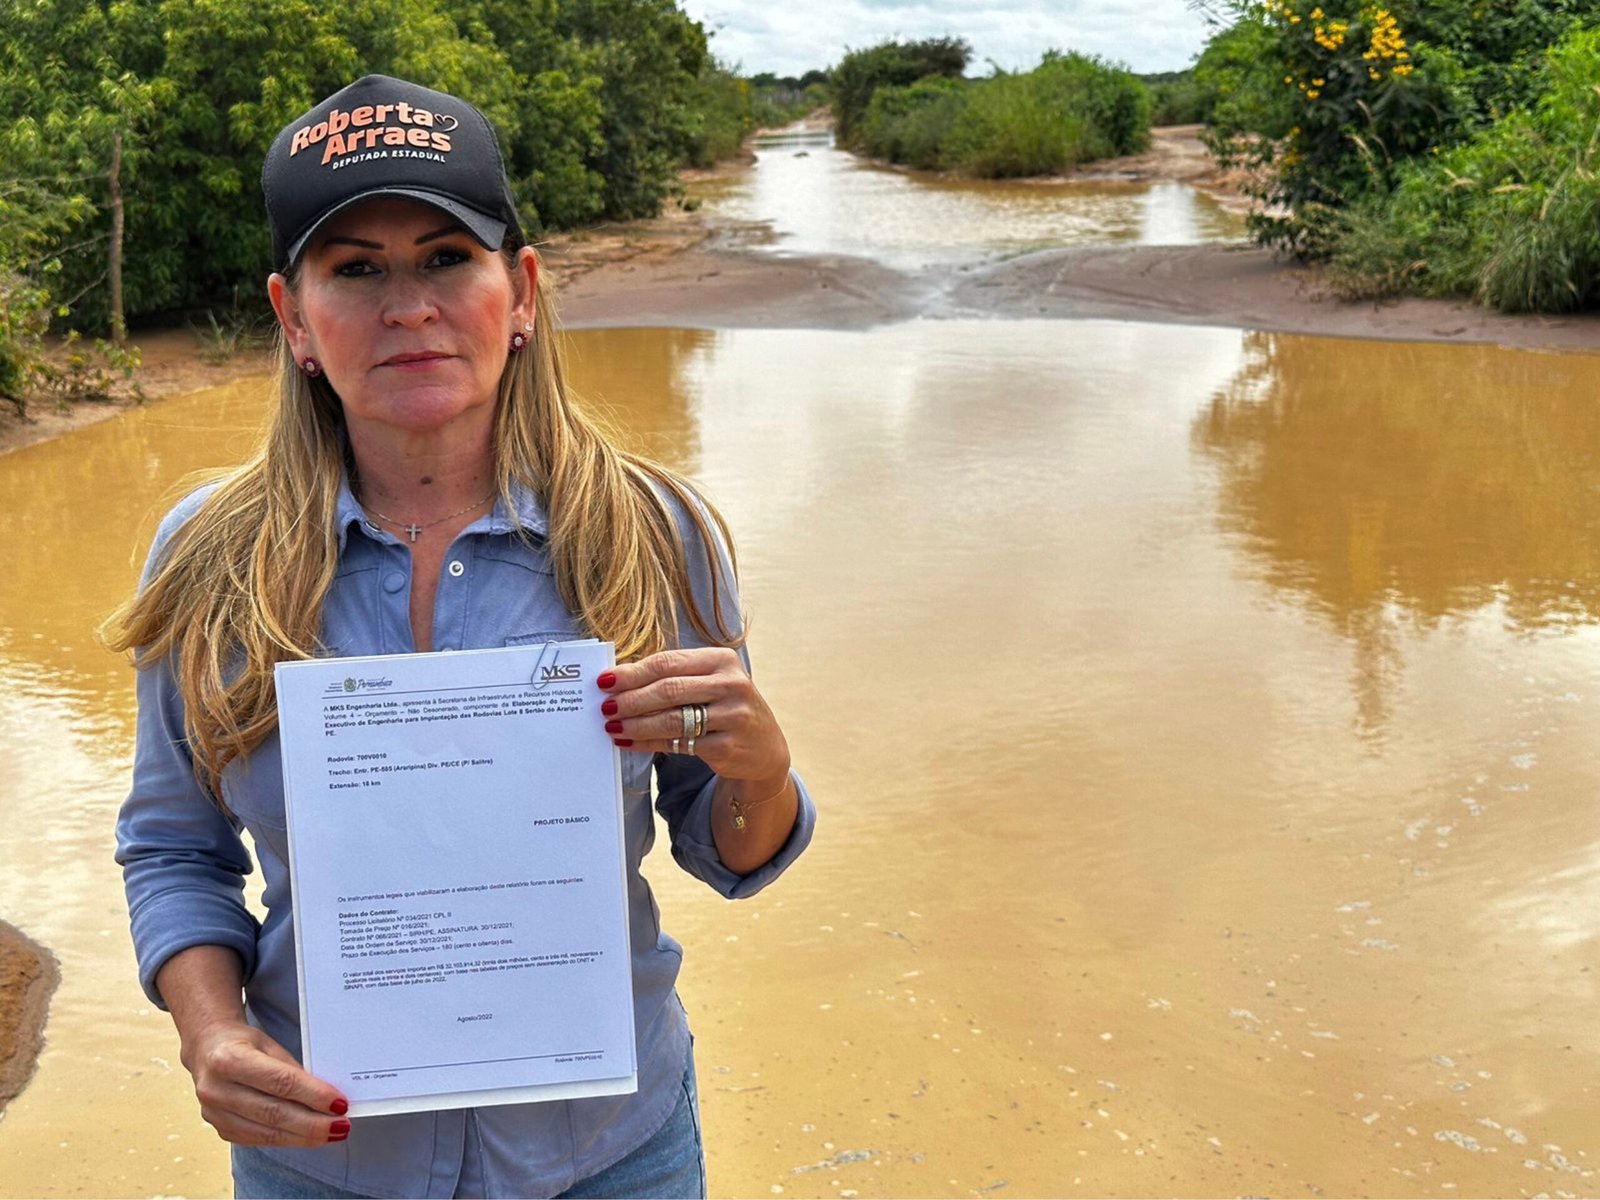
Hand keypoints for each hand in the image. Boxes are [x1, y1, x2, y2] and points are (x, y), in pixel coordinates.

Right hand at [180, 1018, 349, 1146]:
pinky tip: (305, 1137)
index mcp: (229, 1059)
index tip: (340, 1103)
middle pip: (274, 1112)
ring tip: (331, 1134)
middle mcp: (216, 1089)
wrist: (206, 1048)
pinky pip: (257, 1140)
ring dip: (303, 1136)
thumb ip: (292, 1070)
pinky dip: (286, 1139)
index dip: (313, 1095)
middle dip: (312, 1123)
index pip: (280, 1082)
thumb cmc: (242, 1043)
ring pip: (266, 1132)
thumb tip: (324, 1096)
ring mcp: (214, 1113)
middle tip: (341, 1126)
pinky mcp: (219, 1128)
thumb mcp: (268, 1045)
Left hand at [599, 648, 789, 789]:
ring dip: (636, 724)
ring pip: (672, 719)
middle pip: (669, 689)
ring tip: (612, 726)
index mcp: (722, 660)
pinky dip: (648, 743)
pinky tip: (629, 743)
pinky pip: (678, 744)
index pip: (668, 662)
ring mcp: (733, 716)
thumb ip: (672, 676)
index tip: (604, 681)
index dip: (632, 672)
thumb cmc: (724, 706)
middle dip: (631, 699)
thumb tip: (619, 680)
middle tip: (605, 707)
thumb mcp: (709, 682)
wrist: (763, 746)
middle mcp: (731, 684)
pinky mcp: (727, 746)